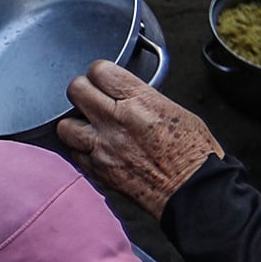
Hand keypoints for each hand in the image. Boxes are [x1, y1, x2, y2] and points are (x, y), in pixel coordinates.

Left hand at [57, 60, 220, 213]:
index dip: (99, 73)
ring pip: (65, 125)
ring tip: (88, 127)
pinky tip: (94, 149)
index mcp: (139, 101)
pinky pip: (73, 153)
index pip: (99, 70)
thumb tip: (126, 95)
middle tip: (91, 99)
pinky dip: (80, 150)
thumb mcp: (175, 110)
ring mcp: (104, 147)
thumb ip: (143, 99)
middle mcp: (116, 121)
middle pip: (76, 90)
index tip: (103, 79)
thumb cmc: (194, 154)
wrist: (195, 191)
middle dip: (82, 91)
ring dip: (75, 124)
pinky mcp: (98, 171)